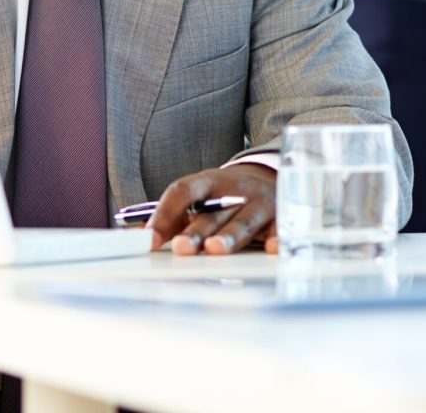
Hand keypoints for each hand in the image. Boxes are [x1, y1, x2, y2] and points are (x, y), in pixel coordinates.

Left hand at [148, 162, 278, 255]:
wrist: (269, 177)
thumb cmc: (227, 195)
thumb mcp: (203, 198)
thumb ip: (175, 217)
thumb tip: (145, 237)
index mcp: (210, 182)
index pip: (183, 191)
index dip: (165, 214)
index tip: (149, 238)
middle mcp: (235, 190)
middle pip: (214, 211)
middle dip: (197, 231)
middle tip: (181, 247)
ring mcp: (260, 202)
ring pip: (244, 220)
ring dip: (230, 234)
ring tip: (215, 248)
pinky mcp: (281, 216)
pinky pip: (280, 228)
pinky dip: (277, 238)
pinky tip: (271, 248)